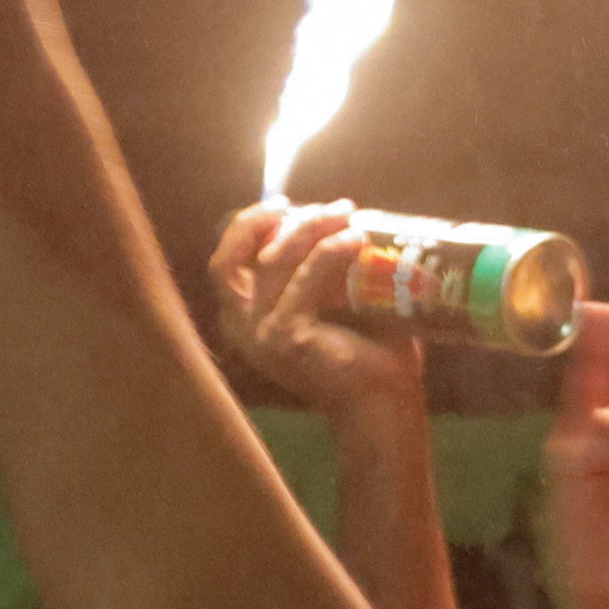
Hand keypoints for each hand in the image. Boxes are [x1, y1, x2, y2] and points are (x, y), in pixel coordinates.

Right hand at [211, 202, 423, 417]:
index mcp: (245, 319)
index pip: (226, 261)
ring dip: (310, 227)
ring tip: (348, 216)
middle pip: (225, 259)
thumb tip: (336, 214)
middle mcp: (241, 328)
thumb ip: (321, 266)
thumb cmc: (367, 352)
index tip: (286, 204)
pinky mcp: (285, 336)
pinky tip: (356, 239)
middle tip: (300, 204)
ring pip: (272, 259)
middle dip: (258, 221)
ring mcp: (260, 334)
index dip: (249, 226)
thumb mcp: (334, 299)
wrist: (383, 404)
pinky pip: (305, 277)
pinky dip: (330, 251)